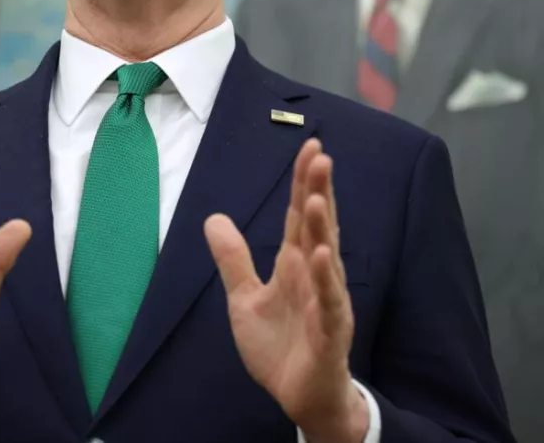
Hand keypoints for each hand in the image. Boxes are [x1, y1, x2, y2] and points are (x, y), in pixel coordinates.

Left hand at [204, 138, 367, 442]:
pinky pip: (328, 302)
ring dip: (321, 227)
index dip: (303, 183)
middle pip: (316, 226)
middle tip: (319, 155)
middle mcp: (315, 275)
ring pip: (326, 258)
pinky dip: (326, 280)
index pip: (298, 216)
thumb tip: (214, 218)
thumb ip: (233, 259)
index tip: (309, 148)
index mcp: (296, 264)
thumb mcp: (244, 298)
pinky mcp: (329, 331)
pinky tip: (321, 256)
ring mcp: (325, 301)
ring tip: (316, 197)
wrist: (299, 396)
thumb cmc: (280, 346)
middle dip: (318, 190)